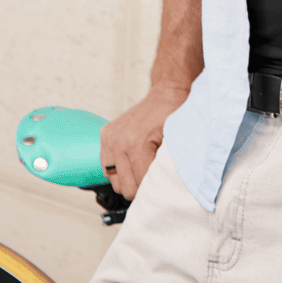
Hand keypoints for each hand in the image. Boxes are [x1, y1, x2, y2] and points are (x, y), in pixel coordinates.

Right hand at [99, 82, 189, 200]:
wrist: (167, 93)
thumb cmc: (174, 116)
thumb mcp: (176, 142)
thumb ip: (166, 167)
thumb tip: (164, 189)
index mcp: (136, 144)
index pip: (138, 185)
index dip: (152, 189)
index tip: (160, 185)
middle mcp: (118, 142)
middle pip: (124, 187)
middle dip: (139, 186)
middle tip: (153, 177)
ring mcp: (109, 138)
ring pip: (114, 180)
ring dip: (128, 178)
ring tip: (143, 168)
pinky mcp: (105, 134)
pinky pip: (107, 166)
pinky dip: (119, 169)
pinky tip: (132, 161)